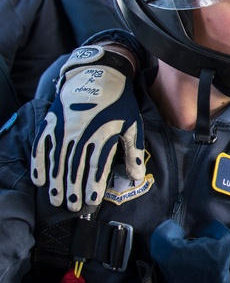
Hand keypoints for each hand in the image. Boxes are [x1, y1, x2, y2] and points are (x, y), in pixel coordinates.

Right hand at [31, 45, 143, 211]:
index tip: (91, 202)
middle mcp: (81, 134)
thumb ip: (133, 152)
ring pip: (57, 161)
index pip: (96, 166)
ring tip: (56, 200)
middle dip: (73, 189)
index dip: (93, 186)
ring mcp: (63, 129)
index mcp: (102, 136)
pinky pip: (42, 147)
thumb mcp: (132, 124)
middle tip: (72, 207)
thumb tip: (138, 177)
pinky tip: (39, 180)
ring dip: (56, 182)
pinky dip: (39, 164)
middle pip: (74, 168)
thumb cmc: (119, 103)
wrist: (98, 75)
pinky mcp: (51, 123)